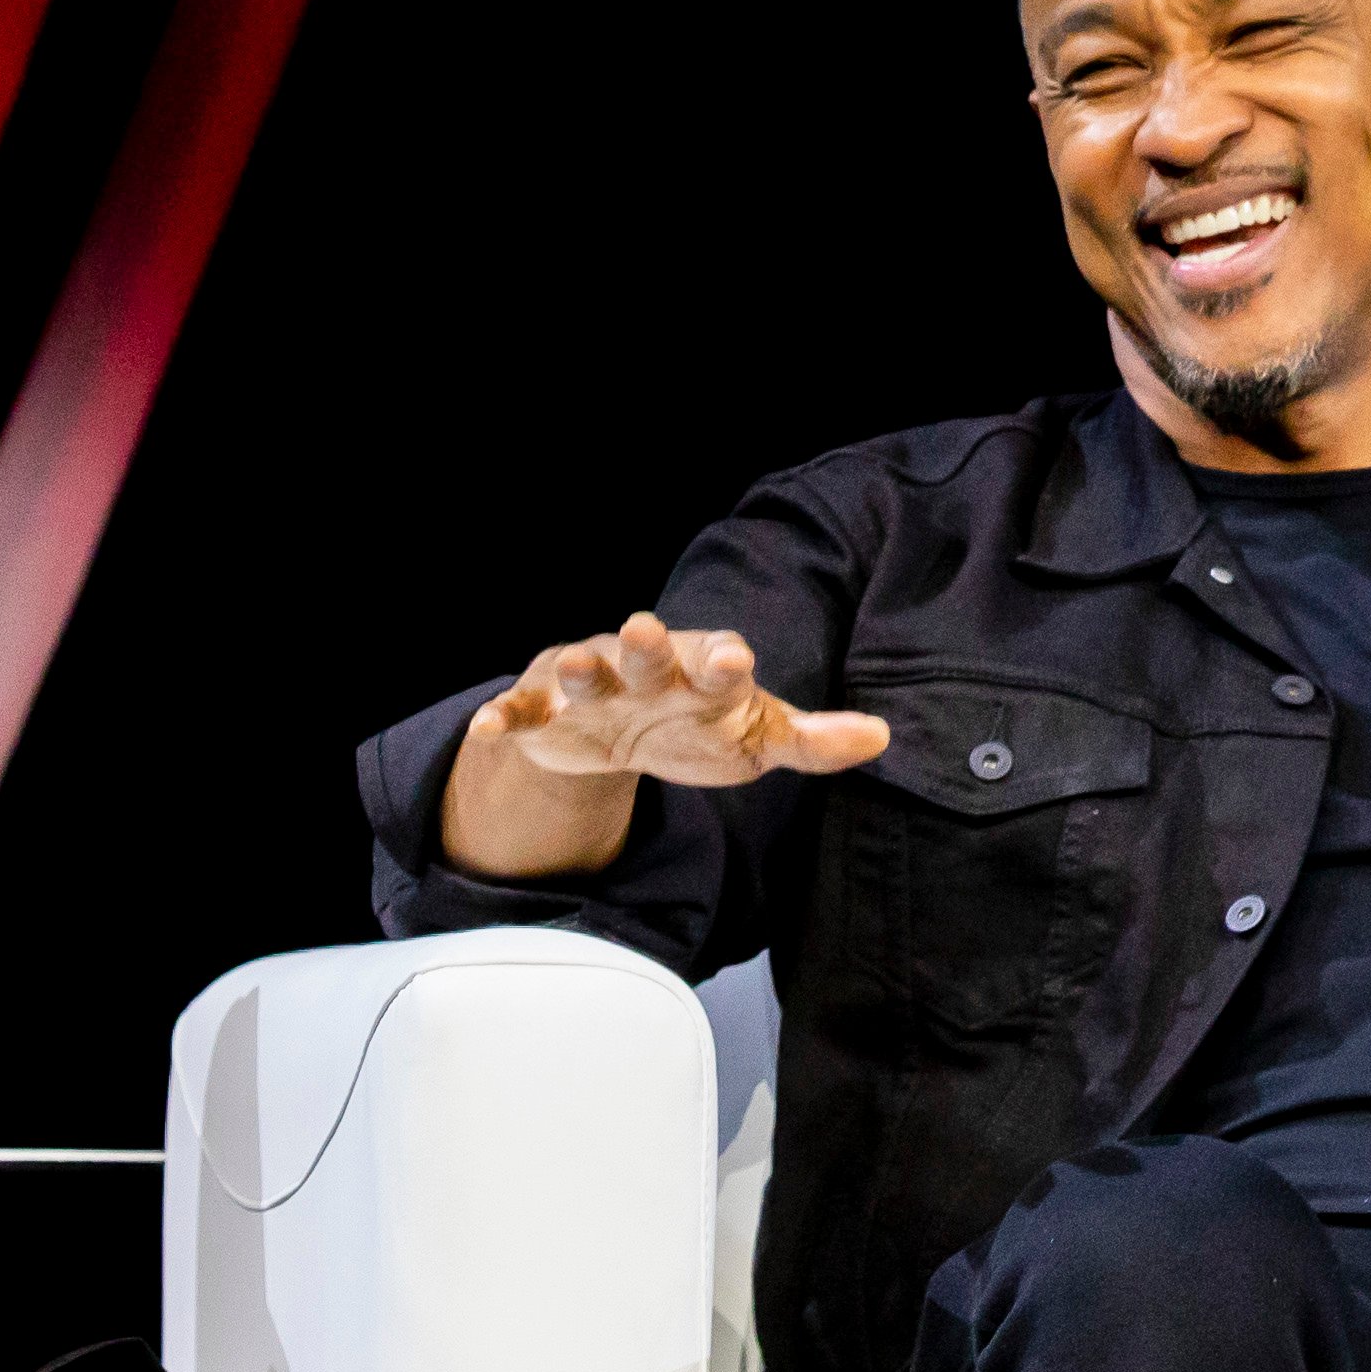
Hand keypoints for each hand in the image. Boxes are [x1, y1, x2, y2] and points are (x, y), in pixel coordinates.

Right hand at [435, 613, 889, 881]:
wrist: (618, 729)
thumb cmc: (696, 723)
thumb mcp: (756, 736)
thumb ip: (813, 741)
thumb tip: (881, 736)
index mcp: (701, 672)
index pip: (717, 661)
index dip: (725, 661)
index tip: (737, 660)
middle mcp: (645, 669)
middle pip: (649, 655)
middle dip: (648, 647)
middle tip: (647, 630)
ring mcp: (592, 687)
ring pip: (584, 672)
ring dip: (580, 669)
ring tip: (575, 664)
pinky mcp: (546, 711)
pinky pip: (522, 711)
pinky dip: (505, 716)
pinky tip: (489, 725)